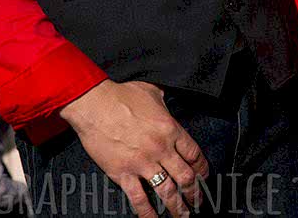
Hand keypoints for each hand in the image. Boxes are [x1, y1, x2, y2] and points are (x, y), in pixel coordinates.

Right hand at [59, 80, 206, 217]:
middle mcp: (160, 149)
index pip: (194, 154)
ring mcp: (142, 163)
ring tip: (184, 216)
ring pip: (167, 192)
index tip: (204, 177)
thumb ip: (164, 101)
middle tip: (198, 202)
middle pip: (185, 177)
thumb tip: (167, 102)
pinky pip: (139, 199)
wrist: (94, 105)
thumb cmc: (121, 96)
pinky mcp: (123, 174)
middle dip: (194, 193)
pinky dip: (148, 213)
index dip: (202, 168)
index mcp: (170, 129)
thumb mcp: (152, 92)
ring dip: (178, 207)